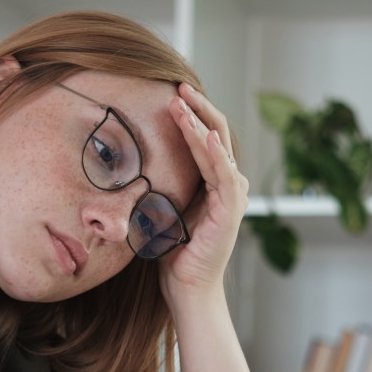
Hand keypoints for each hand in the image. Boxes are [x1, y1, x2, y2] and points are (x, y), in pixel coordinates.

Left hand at [161, 83, 248, 298]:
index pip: (205, 136)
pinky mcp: (231, 210)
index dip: (191, 113)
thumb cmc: (174, 251)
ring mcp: (233, 195)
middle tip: (177, 86)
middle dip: (197, 107)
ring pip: (219, 149)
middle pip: (217, 133)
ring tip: (182, 103)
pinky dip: (216, 154)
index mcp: (214, 180)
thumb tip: (138, 159)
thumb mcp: (164, 206)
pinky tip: (205, 135)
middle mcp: (228, 183)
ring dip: (200, 123)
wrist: (186, 286)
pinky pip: (225, 175)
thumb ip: (165, 182)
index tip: (171, 93)